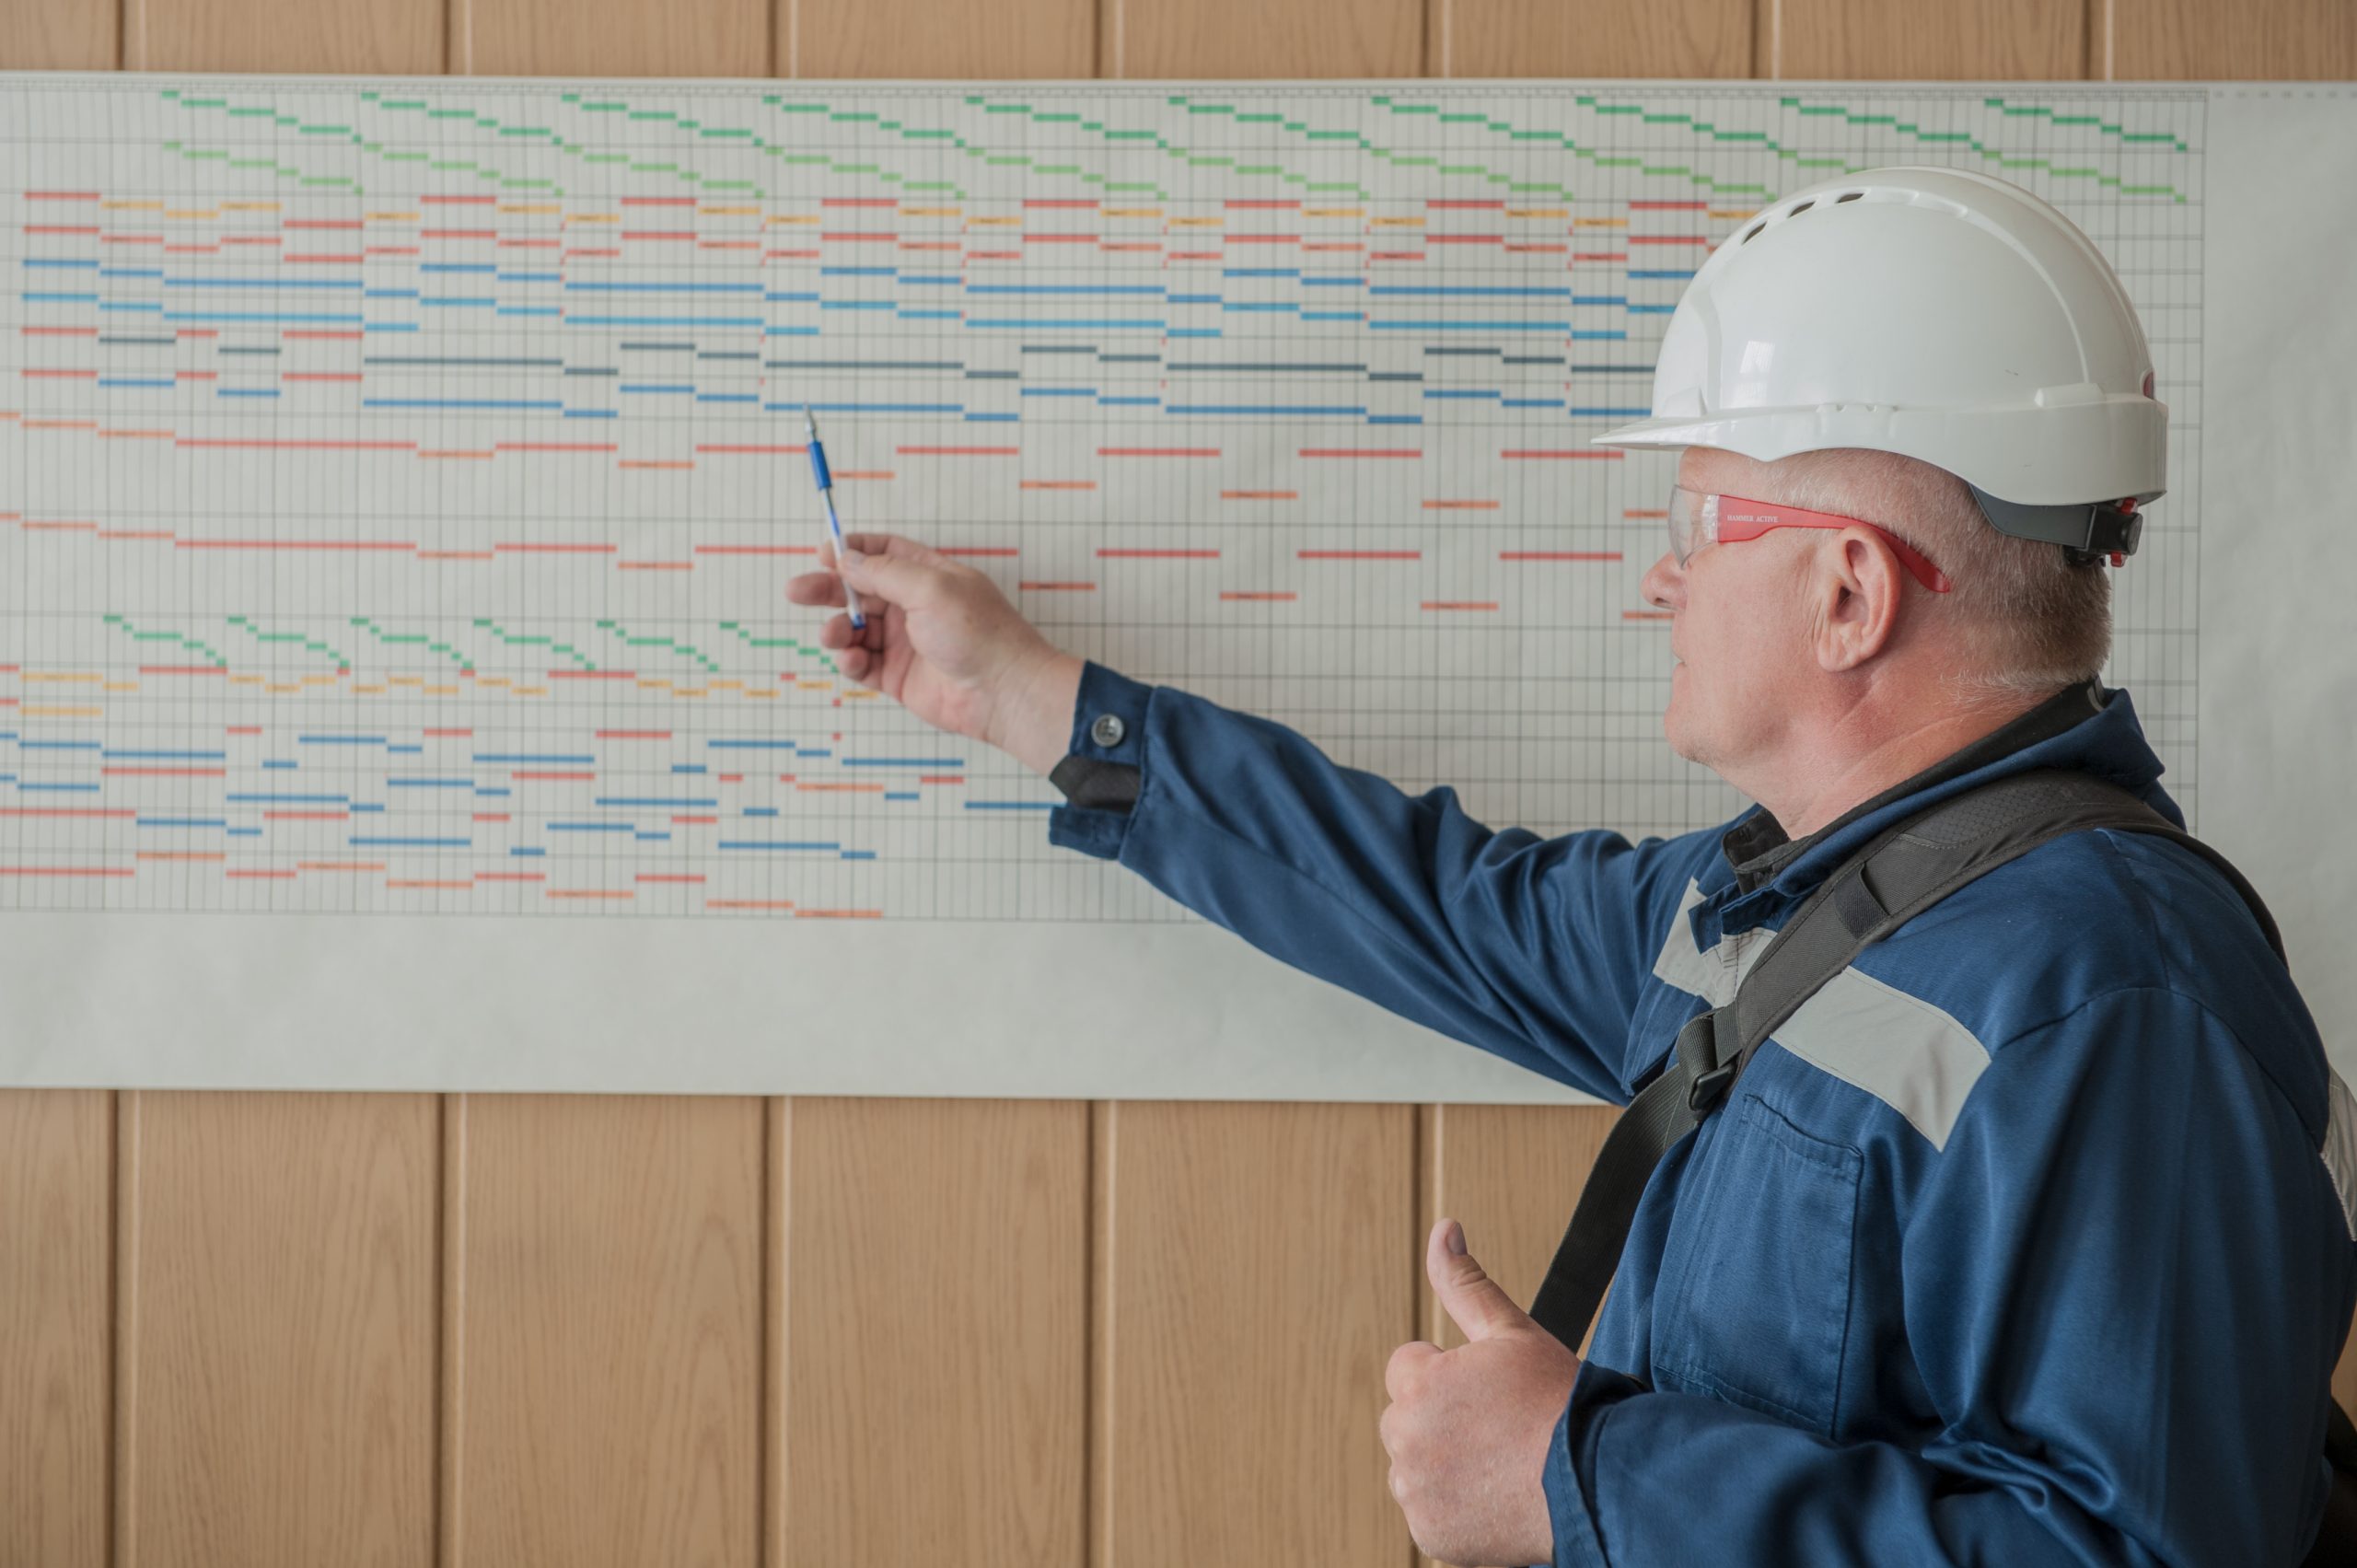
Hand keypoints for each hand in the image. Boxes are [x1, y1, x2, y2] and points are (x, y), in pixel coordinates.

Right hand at [785, 532, 1083, 773]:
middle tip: (797, 591)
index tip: (823, 553)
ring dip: (837, 629)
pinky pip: (862, 664)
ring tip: (834, 636)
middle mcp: (915, 607)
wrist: (1003, 693)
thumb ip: (885, 572)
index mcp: (928, 576)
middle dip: (828, 589)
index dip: (852, 551)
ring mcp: (906, 643)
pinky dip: (850, 661)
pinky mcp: (899, 677)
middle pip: (860, 590)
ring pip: (855, 629)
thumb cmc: (980, 634)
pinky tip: (853, 660)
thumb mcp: (931, 587)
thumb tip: (847, 558)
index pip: (883, 554)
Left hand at [1381, 1220, 1580, 1566]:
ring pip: (1415, 1468)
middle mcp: (1406, 1437)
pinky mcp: (1430, 1535)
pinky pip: (1429, 1515)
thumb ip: (1465, 1283)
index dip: (1449, 1375)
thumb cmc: (1559, 1404)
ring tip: (1502, 1467)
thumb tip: (1444, 1229)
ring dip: (1444, 1467)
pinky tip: (1496, 1500)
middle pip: (1405, 1420)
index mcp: (1419, 1381)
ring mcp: (1416, 1490)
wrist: (1599, 1481)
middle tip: (1499, 1432)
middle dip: (1440, 1421)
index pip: (1407, 1368)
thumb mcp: (1512, 1333)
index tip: (1488, 1394)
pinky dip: (1455, 1512)